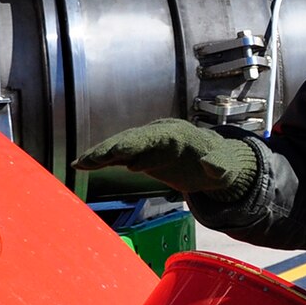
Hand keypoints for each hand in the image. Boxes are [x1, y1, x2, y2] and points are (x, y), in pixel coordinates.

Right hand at [74, 118, 256, 196]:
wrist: (217, 164)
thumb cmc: (222, 166)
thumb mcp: (225, 169)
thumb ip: (219, 167)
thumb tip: (212, 166)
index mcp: (177, 134)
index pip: (151, 138)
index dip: (133, 145)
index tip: (115, 154)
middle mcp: (159, 134)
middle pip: (131, 140)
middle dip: (110, 149)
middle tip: (87, 161)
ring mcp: (150, 143)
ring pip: (122, 146)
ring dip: (101, 155)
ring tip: (80, 164)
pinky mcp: (143, 154)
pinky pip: (120, 156)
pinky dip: (103, 160)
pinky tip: (84, 166)